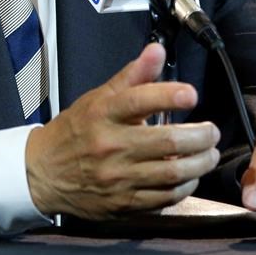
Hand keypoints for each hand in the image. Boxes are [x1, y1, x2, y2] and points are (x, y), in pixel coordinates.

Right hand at [25, 43, 219, 219]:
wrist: (44, 173)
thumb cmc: (75, 131)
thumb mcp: (98, 97)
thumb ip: (133, 75)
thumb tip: (157, 51)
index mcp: (102, 114)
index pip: (139, 100)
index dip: (169, 95)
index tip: (191, 94)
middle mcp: (110, 146)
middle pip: (167, 142)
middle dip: (200, 136)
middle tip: (211, 131)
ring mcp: (118, 178)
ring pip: (172, 173)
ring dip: (200, 162)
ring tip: (209, 153)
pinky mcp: (124, 203)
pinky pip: (165, 197)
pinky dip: (185, 186)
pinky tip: (191, 175)